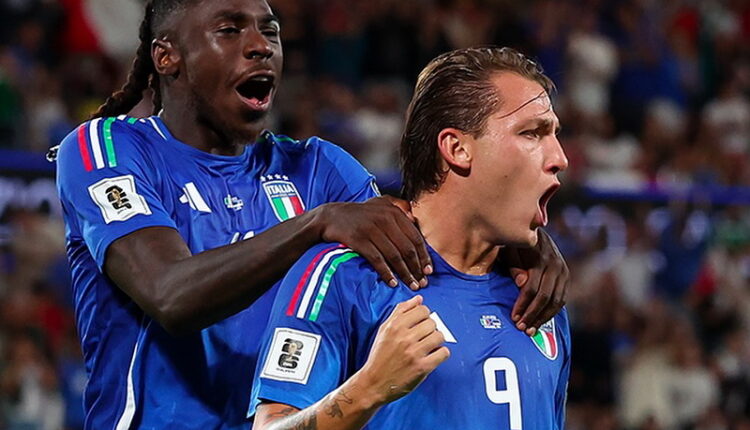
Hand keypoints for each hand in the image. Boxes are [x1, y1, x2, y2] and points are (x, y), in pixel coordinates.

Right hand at [314, 197, 431, 289]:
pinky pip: (377, 260)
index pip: (415, 237)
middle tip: (422, 283)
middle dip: (417, 268)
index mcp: (394, 212)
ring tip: (411, 285)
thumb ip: (398, 208)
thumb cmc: (359, 214)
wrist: (331, 216)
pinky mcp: (359, 240)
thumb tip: (414, 218)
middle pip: (407, 248)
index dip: (424, 256)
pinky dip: (386, 273)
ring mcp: (371, 230)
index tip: (429, 271)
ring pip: (394, 256)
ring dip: (405, 273)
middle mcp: (385, 220)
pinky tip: (393, 283)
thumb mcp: (379, 204)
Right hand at [357, 295, 448, 404]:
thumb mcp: (385, 330)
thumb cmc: (379, 355)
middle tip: (424, 337)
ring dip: (437, 341)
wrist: (373, 383)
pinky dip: (441, 354)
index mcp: (395, 326)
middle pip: (432, 323)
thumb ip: (401, 311)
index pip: (422, 310)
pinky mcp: (422, 368)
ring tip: (429, 346)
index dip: (424, 316)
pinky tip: (432, 356)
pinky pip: (443, 353)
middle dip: (430, 329)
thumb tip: (419, 298)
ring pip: (439, 336)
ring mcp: (414, 353)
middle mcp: (405, 337)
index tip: (420, 324)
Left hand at [501, 229, 568, 335]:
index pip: (532, 288)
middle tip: (521, 328)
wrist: (531, 229)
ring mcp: (563, 270)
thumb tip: (521, 283)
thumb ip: (514, 265)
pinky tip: (541, 320)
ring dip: (543, 318)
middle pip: (545, 297)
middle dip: (532, 315)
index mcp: (540, 257)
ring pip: (556, 301)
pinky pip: (561, 298)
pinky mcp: (566, 276)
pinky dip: (551, 312)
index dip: (522, 305)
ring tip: (531, 330)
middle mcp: (555, 264)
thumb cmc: (514, 242)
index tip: (514, 317)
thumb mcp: (509, 250)